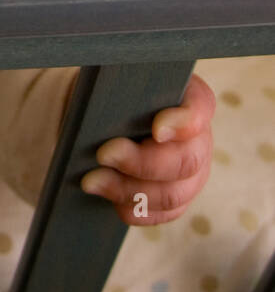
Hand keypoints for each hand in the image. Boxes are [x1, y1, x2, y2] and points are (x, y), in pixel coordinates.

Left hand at [80, 72, 214, 224]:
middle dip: (143, 162)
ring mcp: (191, 171)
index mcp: (184, 96)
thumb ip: (109, 85)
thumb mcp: (101, 79)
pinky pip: (164, 213)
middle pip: (188, 159)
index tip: (156, 129)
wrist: (95, 121)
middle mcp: (197, 136)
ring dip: (130, 190)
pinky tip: (110, 199)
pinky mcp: (178, 196)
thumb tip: (100, 101)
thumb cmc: (101, 93)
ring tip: (92, 180)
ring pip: (175, 193)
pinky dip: (136, 209)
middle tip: (103, 154)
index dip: (184, 122)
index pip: (200, 107)